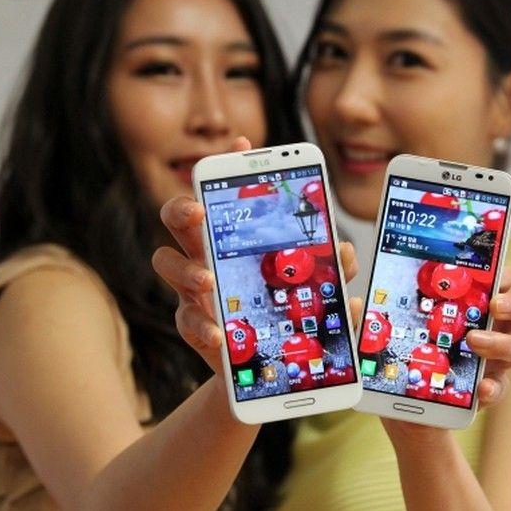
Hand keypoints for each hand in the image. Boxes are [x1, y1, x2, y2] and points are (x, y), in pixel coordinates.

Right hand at [152, 136, 360, 372]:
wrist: (268, 366)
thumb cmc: (287, 313)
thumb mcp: (316, 290)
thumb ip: (331, 271)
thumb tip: (345, 250)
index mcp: (234, 235)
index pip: (225, 191)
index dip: (229, 164)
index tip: (242, 144)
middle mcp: (206, 253)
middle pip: (177, 216)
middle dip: (182, 207)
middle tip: (199, 211)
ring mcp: (194, 287)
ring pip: (165, 261)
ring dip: (185, 269)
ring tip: (209, 281)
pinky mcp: (193, 323)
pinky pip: (183, 317)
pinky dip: (200, 324)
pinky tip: (218, 334)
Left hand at [380, 269, 510, 442]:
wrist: (402, 412)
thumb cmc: (394, 354)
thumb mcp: (373, 323)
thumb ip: (363, 292)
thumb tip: (345, 256)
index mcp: (470, 303)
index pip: (501, 276)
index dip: (505, 268)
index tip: (494, 269)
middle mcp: (492, 328)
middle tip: (495, 304)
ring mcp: (494, 361)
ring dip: (505, 343)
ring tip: (473, 343)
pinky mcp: (486, 392)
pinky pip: (501, 389)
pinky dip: (492, 388)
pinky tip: (478, 390)